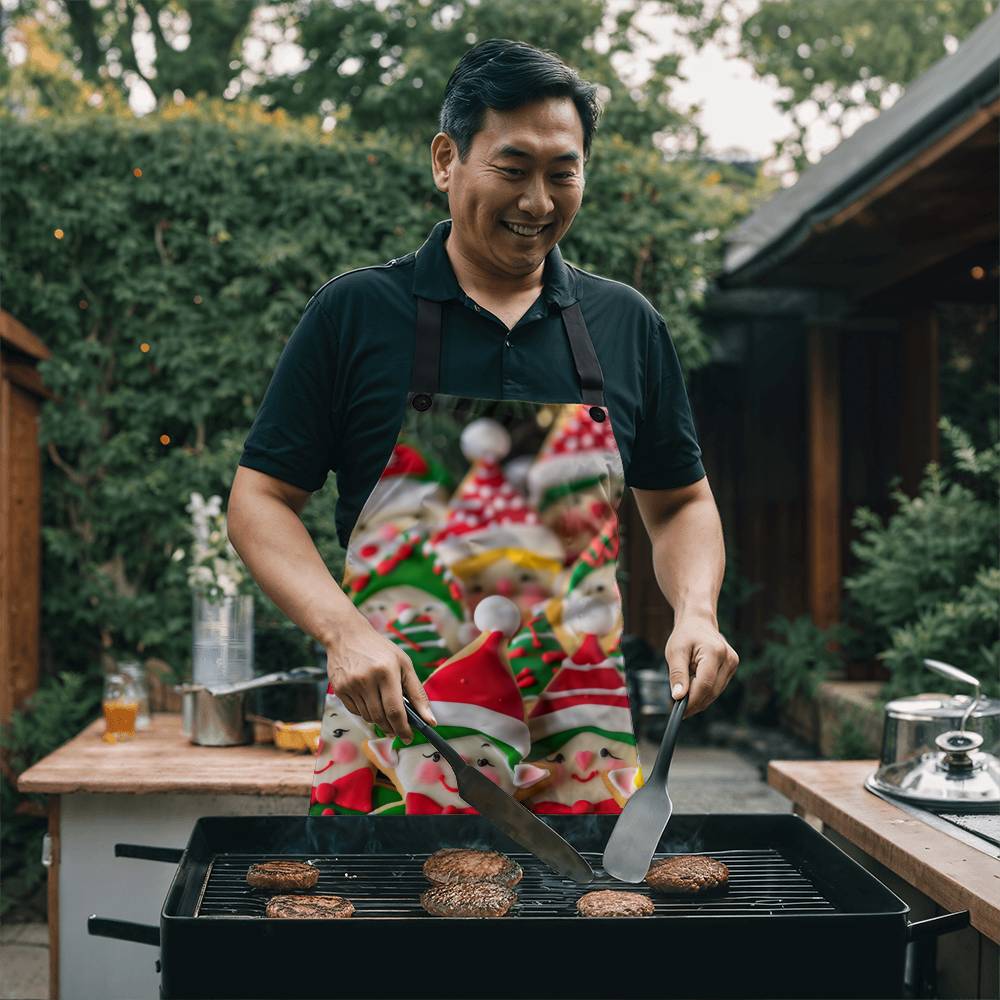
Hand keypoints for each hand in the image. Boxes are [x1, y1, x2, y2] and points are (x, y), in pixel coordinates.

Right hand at [326, 621, 435, 740]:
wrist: (347, 635)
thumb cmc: (380, 650)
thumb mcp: (404, 664)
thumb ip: (418, 693)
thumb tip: (430, 720)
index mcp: (386, 671)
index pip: (395, 710)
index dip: (403, 728)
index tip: (409, 737)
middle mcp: (366, 679)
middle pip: (381, 717)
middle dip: (392, 728)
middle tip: (399, 730)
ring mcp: (351, 685)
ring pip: (368, 717)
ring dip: (380, 719)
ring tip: (384, 709)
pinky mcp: (339, 689)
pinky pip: (356, 712)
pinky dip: (366, 712)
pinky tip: (370, 700)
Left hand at [664, 614, 738, 718]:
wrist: (698, 622)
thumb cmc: (685, 635)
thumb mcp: (675, 652)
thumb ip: (677, 674)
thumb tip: (678, 697)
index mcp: (715, 652)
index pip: (705, 685)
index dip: (692, 701)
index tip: (679, 711)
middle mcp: (729, 659)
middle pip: (712, 691)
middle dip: (694, 702)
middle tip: (676, 707)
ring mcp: (733, 664)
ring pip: (715, 692)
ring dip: (699, 697)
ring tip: (683, 690)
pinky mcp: (732, 668)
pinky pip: (717, 687)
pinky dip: (704, 691)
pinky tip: (693, 684)